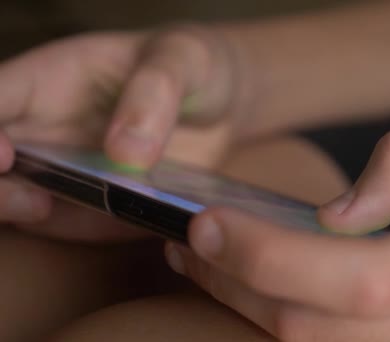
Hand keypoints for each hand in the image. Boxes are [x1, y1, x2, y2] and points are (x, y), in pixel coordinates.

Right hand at [0, 24, 243, 240]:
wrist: (219, 107)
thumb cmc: (193, 66)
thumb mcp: (182, 59)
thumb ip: (154, 92)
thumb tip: (124, 154)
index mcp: (47, 81)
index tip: (6, 154)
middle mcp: (43, 131)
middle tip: (33, 198)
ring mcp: (62, 174)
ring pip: (11, 199)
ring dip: (15, 212)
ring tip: (48, 208)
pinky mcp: (91, 208)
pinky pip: (63, 227)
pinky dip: (68, 234)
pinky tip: (103, 223)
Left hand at [166, 124, 389, 340]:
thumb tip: (338, 210)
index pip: (362, 280)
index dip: (271, 257)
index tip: (208, 223)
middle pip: (324, 333)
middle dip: (239, 286)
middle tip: (193, 242)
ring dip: (254, 315)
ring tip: (214, 267)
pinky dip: (296, 336)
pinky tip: (270, 299)